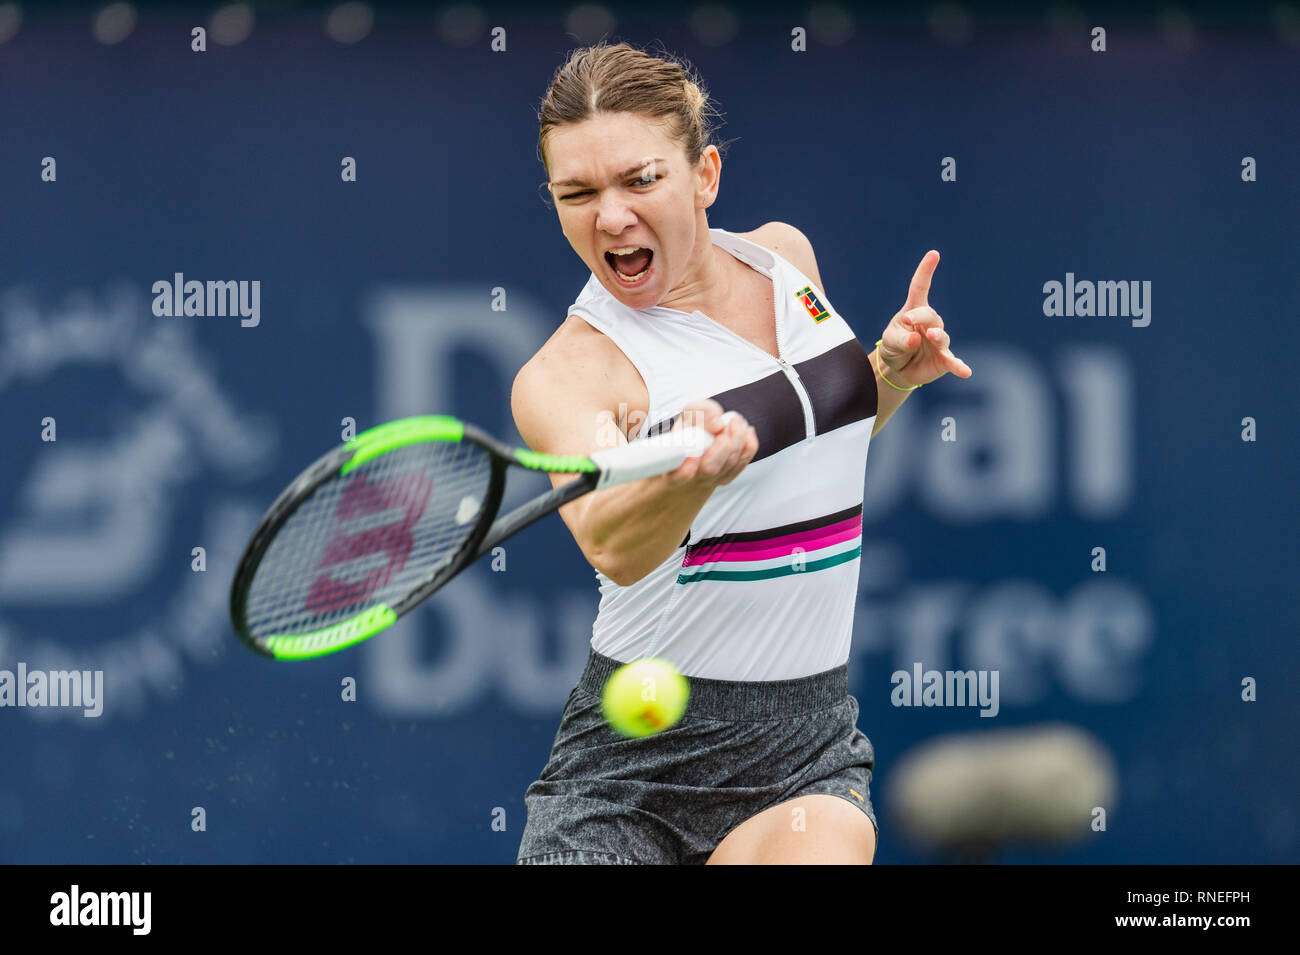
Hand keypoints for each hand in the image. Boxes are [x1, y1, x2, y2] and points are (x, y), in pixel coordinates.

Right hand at [667, 399, 757, 487]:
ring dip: (737, 440)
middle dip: (722, 446)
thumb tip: (717, 423)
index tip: (694, 454)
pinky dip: (748, 446)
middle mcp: (691, 475)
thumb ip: (698, 412)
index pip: (677, 475)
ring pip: (728, 465)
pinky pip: (741, 464)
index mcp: (672, 464)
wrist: (694, 450)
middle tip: (723, 425)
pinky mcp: (725, 477)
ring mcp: (709, 479)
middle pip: (709, 468)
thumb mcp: (687, 416)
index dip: (685, 470)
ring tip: (735, 421)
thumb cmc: (687, 432)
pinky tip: (746, 432)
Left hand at [877, 250, 971, 386]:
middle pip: (929, 315)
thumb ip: (901, 339)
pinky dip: (958, 366)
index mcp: (914, 311)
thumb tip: (917, 339)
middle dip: (920, 316)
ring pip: (941, 336)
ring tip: (931, 335)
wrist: (898, 369)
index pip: (920, 288)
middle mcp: (930, 323)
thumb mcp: (890, 340)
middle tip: (907, 319)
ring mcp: (939, 340)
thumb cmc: (895, 347)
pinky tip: (965, 372)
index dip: (926, 271)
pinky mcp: (944, 359)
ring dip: (936, 335)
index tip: (933, 254)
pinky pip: (953, 362)